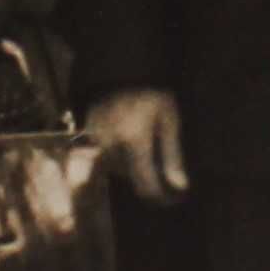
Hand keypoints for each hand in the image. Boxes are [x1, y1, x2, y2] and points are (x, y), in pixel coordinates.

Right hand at [86, 88, 189, 205]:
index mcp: (134, 139)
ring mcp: (97, 139)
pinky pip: (106, 156)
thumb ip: (172, 156)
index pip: (144, 183)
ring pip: (117, 168)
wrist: (122, 72)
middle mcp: (111, 143)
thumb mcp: (169, 122)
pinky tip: (130, 140)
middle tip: (164, 169)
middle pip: (130, 177)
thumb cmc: (152, 95)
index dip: (159, 197)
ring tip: (146, 147)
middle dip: (147, 176)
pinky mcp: (88, 135)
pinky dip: (120, 155)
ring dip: (133, 165)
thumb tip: (180, 186)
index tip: (172, 199)